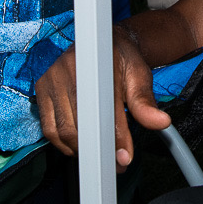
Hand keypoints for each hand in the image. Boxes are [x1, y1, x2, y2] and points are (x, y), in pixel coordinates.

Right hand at [35, 29, 171, 171]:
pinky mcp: (42, 88)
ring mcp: (52, 79)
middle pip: (81, 125)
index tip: (124, 157)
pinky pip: (49, 127)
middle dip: (99, 150)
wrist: (101, 41)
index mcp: (96, 64)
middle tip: (115, 162)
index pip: (106, 113)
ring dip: (81, 150)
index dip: (116, 139)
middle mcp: (69, 70)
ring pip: (62, 130)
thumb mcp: (138, 76)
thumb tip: (160, 122)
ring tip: (99, 156)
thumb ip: (146, 101)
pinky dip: (63, 143)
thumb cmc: (121, 58)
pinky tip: (79, 145)